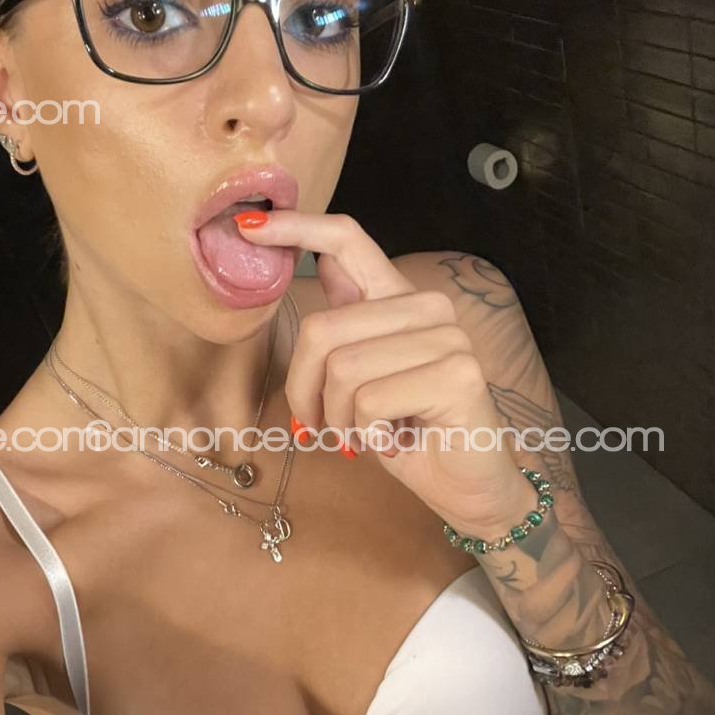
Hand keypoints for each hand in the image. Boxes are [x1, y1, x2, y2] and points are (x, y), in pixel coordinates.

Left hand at [235, 210, 534, 537]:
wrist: (466, 488)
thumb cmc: (405, 433)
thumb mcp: (359, 379)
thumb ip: (342, 328)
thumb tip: (315, 262)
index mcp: (398, 299)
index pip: (347, 240)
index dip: (296, 228)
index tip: (249, 226)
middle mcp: (427, 308)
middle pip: (323, 330)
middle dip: (304, 391)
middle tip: (321, 426)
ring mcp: (448, 338)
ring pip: (342, 370)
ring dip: (338, 419)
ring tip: (365, 435)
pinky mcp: (457, 375)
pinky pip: (369, 401)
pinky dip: (366, 434)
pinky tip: (392, 442)